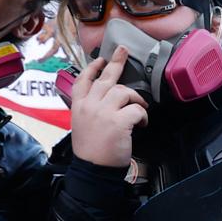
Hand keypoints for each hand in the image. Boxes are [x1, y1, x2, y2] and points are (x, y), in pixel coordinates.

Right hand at [73, 48, 146, 169]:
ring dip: (136, 99)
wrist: (92, 169)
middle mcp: (89, 105)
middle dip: (116, 62)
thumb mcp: (82, 124)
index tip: (100, 59)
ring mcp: (103, 112)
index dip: (92, 68)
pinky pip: (136, 109)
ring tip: (139, 109)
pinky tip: (142, 124)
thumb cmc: (91, 150)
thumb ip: (90, 109)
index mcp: (79, 106)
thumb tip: (106, 99)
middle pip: (105, 79)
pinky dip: (143, 115)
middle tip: (124, 51)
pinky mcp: (118, 121)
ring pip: (124, 92)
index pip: (83, 80)